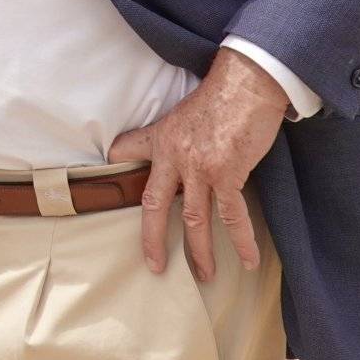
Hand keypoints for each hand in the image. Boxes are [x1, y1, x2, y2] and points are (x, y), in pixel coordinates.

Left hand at [106, 49, 290, 282]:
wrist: (247, 84)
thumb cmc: (221, 96)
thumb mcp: (183, 112)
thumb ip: (172, 135)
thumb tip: (167, 148)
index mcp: (161, 139)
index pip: (130, 153)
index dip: (118, 164)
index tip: (110, 184)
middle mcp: (175, 157)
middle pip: (155, 206)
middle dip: (153, 240)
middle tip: (155, 266)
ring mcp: (200, 168)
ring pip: (194, 220)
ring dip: (200, 252)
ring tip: (204, 275)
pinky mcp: (228, 175)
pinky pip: (232, 217)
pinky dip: (243, 241)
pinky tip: (249, 260)